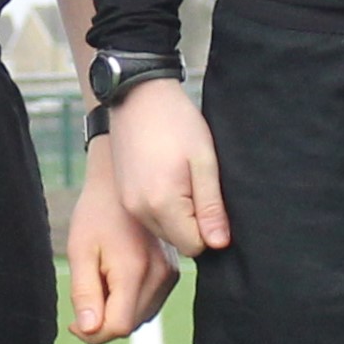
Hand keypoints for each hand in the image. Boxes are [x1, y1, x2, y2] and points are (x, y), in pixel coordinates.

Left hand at [65, 139, 180, 341]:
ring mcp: (170, 274)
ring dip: (116, 313)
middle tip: (83, 299)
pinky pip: (149, 304)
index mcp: (135, 271)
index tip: (73, 323)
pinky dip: (129, 303)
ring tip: (98, 284)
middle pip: (130, 325)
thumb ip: (85, 293)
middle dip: (103, 323)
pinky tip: (113, 281)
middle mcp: (160, 276)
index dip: (93, 333)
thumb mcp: (80, 250)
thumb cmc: (96, 213)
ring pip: (141, 317)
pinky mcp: (172, 272)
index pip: (118, 327)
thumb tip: (88, 330)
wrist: (122, 182)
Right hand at [104, 77, 226, 257]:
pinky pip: (151, 218)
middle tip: (197, 184)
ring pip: (165, 231)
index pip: (194, 246)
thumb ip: (211, 205)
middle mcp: (140, 210)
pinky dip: (163, 207)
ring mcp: (129, 205)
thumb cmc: (177, 122)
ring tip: (182, 178)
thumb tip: (219, 244)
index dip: (209, 229)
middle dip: (193, 223)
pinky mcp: (125, 197)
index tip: (211, 199)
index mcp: (162, 203)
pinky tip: (168, 179)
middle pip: (178, 241)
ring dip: (179, 216)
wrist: (138, 96)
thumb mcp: (204, 161)